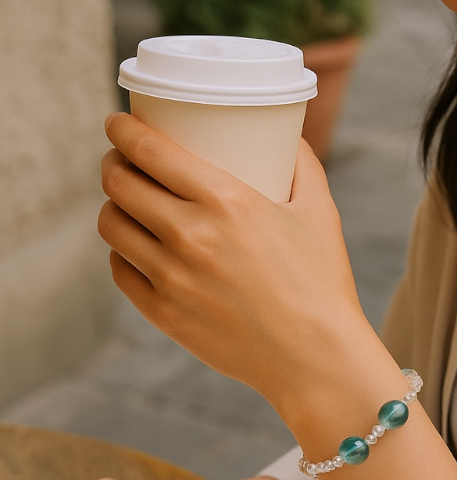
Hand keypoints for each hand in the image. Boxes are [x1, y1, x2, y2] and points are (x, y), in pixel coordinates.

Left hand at [98, 113, 376, 423]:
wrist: (316, 357)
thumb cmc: (322, 284)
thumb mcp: (321, 213)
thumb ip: (302, 164)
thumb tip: (286, 133)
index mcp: (226, 201)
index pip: (147, 150)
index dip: (122, 129)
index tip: (119, 123)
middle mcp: (190, 235)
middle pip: (119, 184)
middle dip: (114, 164)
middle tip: (124, 164)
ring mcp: (172, 278)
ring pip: (112, 226)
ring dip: (114, 208)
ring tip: (128, 207)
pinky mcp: (165, 314)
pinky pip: (121, 271)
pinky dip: (123, 253)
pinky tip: (137, 250)